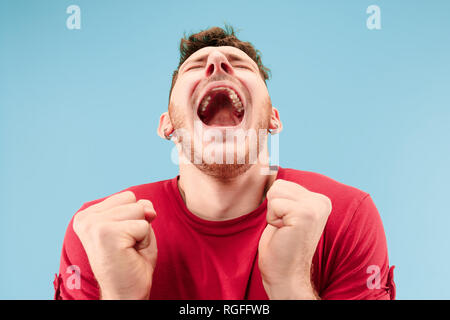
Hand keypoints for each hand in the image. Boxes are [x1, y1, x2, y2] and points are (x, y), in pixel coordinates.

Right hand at [73, 191, 156, 299]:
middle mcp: (86, 218)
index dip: (134, 217)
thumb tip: (148, 208)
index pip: (127, 196)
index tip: (123, 238)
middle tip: (127, 245)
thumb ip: (141, 209)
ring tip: (128, 249)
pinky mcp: (106, 234)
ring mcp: (94, 225)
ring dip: (141, 232)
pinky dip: (143, 241)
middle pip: (133, 200)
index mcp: (87, 215)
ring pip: (139, 210)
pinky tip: (130, 254)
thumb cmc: (131, 261)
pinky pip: (143, 226)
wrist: (125, 294)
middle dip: (138, 222)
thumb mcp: (137, 226)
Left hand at [258, 179, 331, 298]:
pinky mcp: (305, 215)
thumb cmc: (280, 246)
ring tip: (284, 230)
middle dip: (274, 208)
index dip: (276, 206)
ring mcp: (315, 207)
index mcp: (319, 200)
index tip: (286, 224)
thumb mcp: (284, 213)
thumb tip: (265, 165)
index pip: (281, 184)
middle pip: (278, 185)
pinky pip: (274, 205)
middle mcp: (321, 202)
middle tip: (284, 228)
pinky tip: (284, 233)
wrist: (285, 274)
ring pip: (274, 192)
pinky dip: (272, 220)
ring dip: (273, 214)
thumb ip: (284, 194)